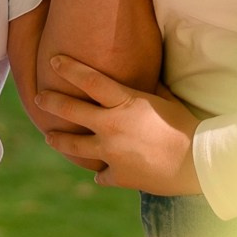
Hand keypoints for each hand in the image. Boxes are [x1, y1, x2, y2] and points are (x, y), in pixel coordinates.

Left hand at [35, 57, 201, 194]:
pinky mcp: (117, 176)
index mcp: (124, 103)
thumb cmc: (185, 125)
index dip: (70, 68)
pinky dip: (103, 173)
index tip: (53, 61)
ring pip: (74, 146)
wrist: (197, 162)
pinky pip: (102, 175)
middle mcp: (111, 126)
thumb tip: (141, 75)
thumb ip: (147, 89)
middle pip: (71, 111)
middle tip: (39, 98)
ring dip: (60, 140)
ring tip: (50, 137)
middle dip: (51, 102)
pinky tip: (101, 173)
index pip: (90, 80)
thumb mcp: (165, 99)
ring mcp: (111, 153)